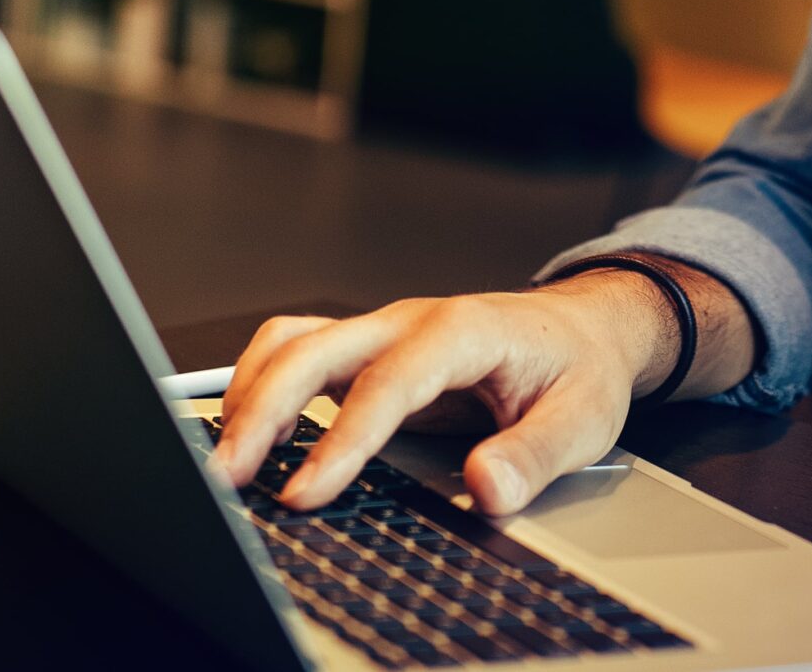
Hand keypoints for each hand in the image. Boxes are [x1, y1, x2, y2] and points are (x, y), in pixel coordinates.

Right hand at [207, 278, 670, 517]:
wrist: (585, 328)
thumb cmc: (579, 367)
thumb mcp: (583, 417)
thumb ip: (536, 455)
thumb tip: (488, 488)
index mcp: (462, 331)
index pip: (388, 384)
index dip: (342, 441)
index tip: (307, 492)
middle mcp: (411, 320)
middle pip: (316, 349)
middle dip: (263, 411)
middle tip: (230, 477)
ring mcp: (384, 330)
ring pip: (295, 342)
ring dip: (251, 395)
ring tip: (226, 461)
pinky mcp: (369, 349)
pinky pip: (300, 352)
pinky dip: (264, 386)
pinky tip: (255, 437)